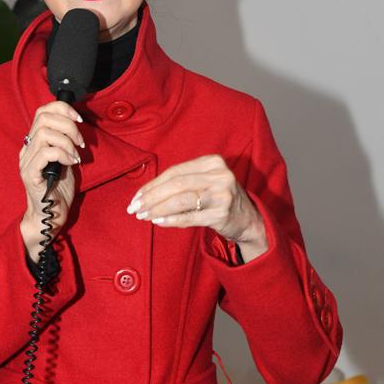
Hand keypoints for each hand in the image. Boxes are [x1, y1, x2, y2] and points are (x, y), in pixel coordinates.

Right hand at [18, 101, 85, 261]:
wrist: (51, 215)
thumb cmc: (59, 189)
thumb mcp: (66, 159)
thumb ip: (66, 142)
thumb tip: (77, 125)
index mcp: (34, 143)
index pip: (42, 111)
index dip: (62, 109)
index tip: (79, 120)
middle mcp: (27, 149)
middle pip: (43, 118)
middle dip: (68, 125)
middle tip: (80, 142)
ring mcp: (26, 161)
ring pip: (44, 133)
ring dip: (67, 141)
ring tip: (76, 154)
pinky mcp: (30, 174)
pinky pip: (46, 153)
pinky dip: (63, 153)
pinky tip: (72, 163)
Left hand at [126, 154, 268, 258]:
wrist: (248, 218)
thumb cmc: (218, 198)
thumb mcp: (205, 181)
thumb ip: (180, 182)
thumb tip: (144, 194)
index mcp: (212, 162)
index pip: (175, 172)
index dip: (153, 184)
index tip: (137, 197)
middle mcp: (219, 175)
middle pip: (176, 184)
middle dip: (151, 197)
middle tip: (135, 208)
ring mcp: (222, 194)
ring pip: (181, 199)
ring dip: (158, 209)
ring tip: (144, 216)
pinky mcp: (222, 213)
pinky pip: (190, 216)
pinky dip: (171, 220)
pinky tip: (159, 222)